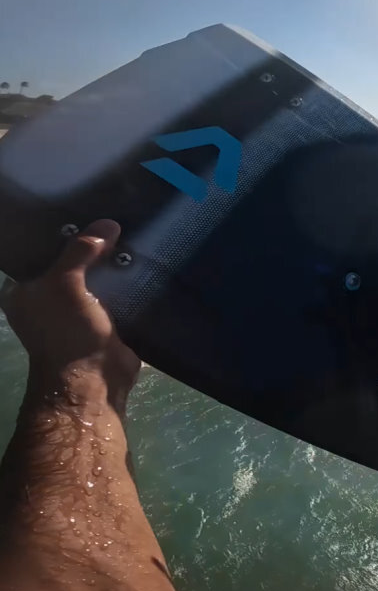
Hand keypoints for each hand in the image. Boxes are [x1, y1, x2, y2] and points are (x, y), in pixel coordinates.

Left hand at [0, 219, 139, 395]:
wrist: (94, 377)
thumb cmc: (65, 331)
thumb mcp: (64, 283)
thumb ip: (81, 250)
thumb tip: (108, 224)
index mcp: (24, 291)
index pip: (41, 252)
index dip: (62, 233)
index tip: (87, 212)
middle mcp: (48, 300)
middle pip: (71, 263)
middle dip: (92, 247)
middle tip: (114, 222)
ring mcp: (78, 312)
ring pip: (96, 278)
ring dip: (112, 265)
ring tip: (132, 237)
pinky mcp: (105, 321)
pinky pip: (116, 294)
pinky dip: (127, 283)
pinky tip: (141, 264)